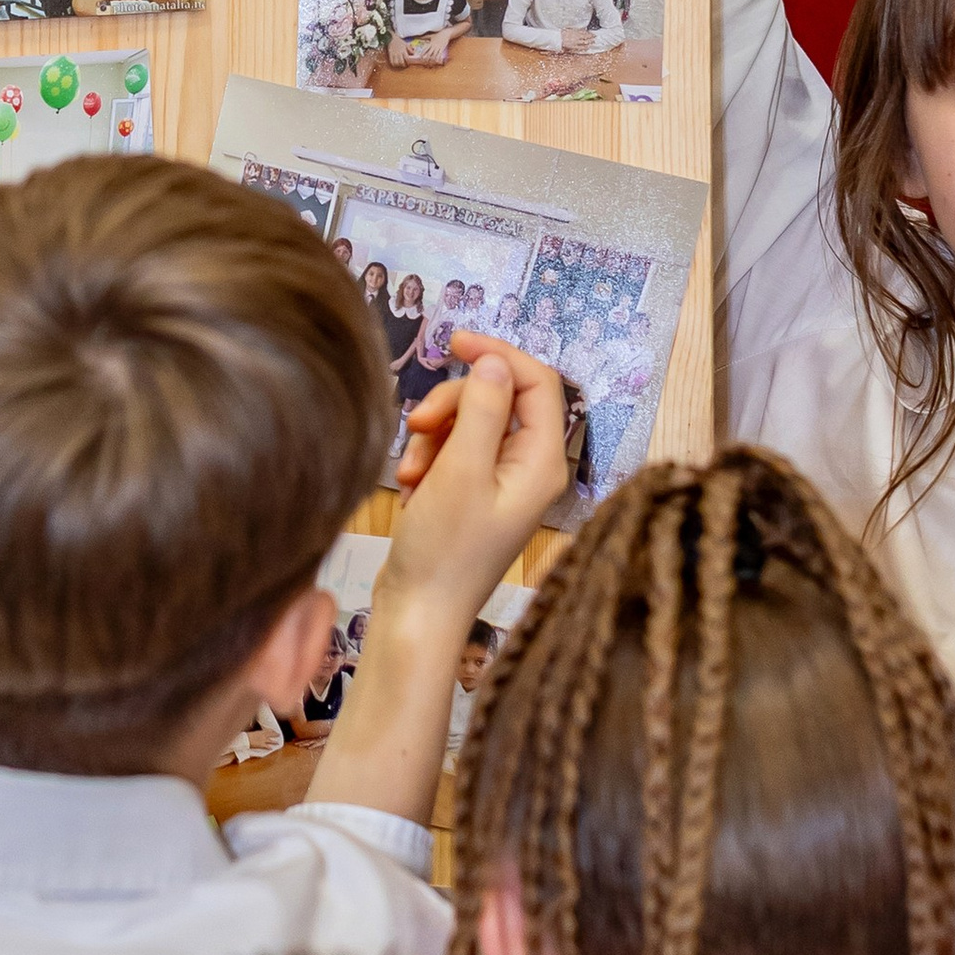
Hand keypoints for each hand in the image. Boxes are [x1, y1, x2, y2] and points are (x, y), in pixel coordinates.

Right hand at [388, 336, 570, 591]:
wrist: (418, 613)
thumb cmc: (444, 550)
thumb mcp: (461, 469)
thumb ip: (483, 408)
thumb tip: (496, 361)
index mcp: (542, 462)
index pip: (536, 382)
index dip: (497, 353)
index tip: (453, 341)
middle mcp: (529, 469)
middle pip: (497, 399)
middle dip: (452, 404)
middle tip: (417, 425)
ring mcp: (501, 483)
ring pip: (468, 422)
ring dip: (433, 435)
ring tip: (411, 473)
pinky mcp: (474, 495)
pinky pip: (452, 450)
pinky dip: (428, 459)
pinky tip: (413, 489)